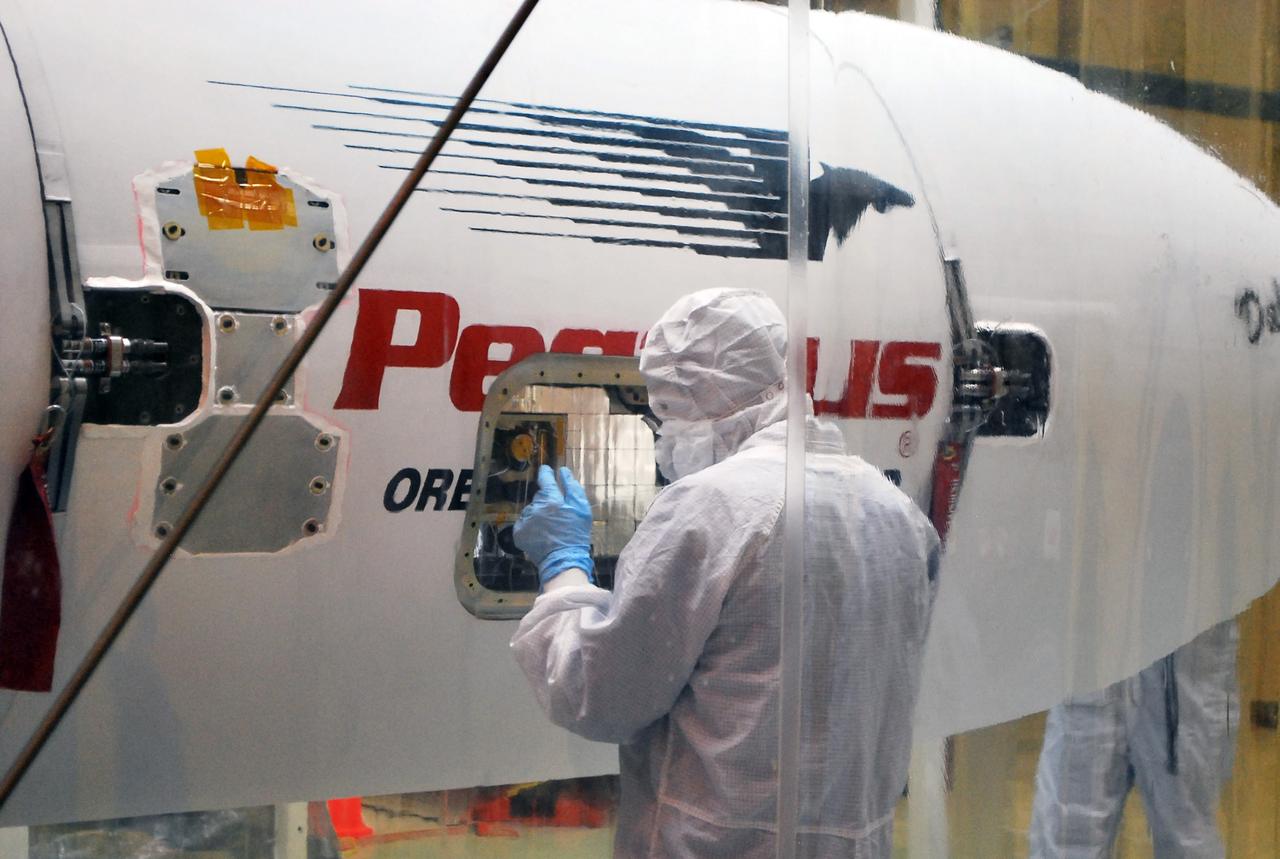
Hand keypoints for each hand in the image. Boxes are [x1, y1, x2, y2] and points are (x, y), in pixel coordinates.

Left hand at [513, 465, 594, 584]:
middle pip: (540, 497)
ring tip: (550, 528)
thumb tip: (563, 472)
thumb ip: (573, 488)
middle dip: (547, 501)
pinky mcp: (519, 532)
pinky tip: (541, 534)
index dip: (546, 473)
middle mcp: (535, 507)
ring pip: (532, 510)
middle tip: (557, 514)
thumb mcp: (582, 509)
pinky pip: (524, 523)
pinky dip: (531, 526)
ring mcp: (525, 520)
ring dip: (539, 514)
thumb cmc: (575, 534)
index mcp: (551, 500)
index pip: (545, 479)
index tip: (545, 470)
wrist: (563, 561)